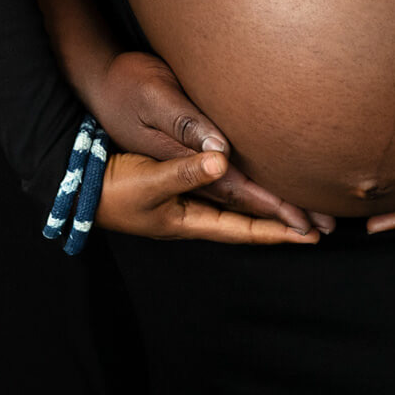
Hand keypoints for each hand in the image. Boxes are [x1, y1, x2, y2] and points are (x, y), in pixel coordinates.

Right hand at [96, 149, 320, 244]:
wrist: (77, 179)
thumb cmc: (110, 188)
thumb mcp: (148, 181)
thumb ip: (183, 172)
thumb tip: (221, 162)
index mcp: (187, 220)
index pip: (242, 229)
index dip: (276, 230)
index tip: (309, 233)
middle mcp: (191, 213)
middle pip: (245, 220)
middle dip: (280, 221)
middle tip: (318, 222)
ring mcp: (184, 199)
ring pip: (235, 204)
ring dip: (265, 205)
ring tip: (296, 203)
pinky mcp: (177, 181)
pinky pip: (220, 187)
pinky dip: (242, 186)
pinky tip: (251, 177)